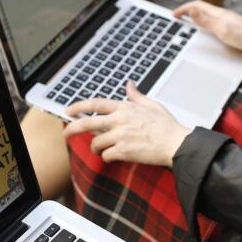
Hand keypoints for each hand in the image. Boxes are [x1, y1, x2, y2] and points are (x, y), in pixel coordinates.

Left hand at [63, 83, 191, 166]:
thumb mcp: (151, 105)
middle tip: (65, 134)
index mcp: (125, 108)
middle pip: (87, 123)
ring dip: (95, 148)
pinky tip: (113, 156)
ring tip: (101, 149)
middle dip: (72, 128)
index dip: (78, 106)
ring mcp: (120, 136)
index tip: (68, 110)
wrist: (176, 144)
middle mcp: (119, 120)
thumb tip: (129, 84)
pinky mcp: (124, 151)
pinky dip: (107, 157)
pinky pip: (106, 155)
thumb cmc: (166, 126)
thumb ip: (136, 95)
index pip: (95, 104)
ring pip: (95, 143)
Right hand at [173, 1, 241, 56]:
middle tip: (179, 19)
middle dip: (188, 12)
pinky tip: (209, 34)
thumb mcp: (222, 30)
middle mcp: (223, 15)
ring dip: (197, 19)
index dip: (183, 9)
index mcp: (219, 13)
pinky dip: (207, 25)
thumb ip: (206, 20)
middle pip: (202, 9)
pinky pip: (216, 24)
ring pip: (209, 17)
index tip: (173, 15)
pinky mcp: (235, 28)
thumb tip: (191, 9)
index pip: (197, 5)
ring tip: (190, 26)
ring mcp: (229, 21)